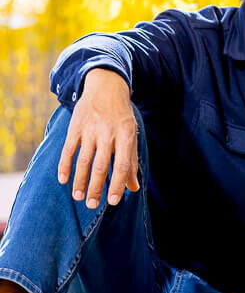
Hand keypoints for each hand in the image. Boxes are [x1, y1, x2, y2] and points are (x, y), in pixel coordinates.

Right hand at [57, 69, 139, 209]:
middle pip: (101, 165)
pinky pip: (68, 149)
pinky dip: (65, 166)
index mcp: (127, 135)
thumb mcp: (131, 135)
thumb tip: (133, 188)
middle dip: (96, 187)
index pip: (123, 164)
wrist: (106, 87)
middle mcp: (108, 132)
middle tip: (92, 205)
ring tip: (78, 197)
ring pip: (84, 160)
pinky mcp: (75, 126)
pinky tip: (63, 180)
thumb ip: (131, 161)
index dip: (118, 183)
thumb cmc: (121, 117)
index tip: (114, 201)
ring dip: (80, 180)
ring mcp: (91, 129)